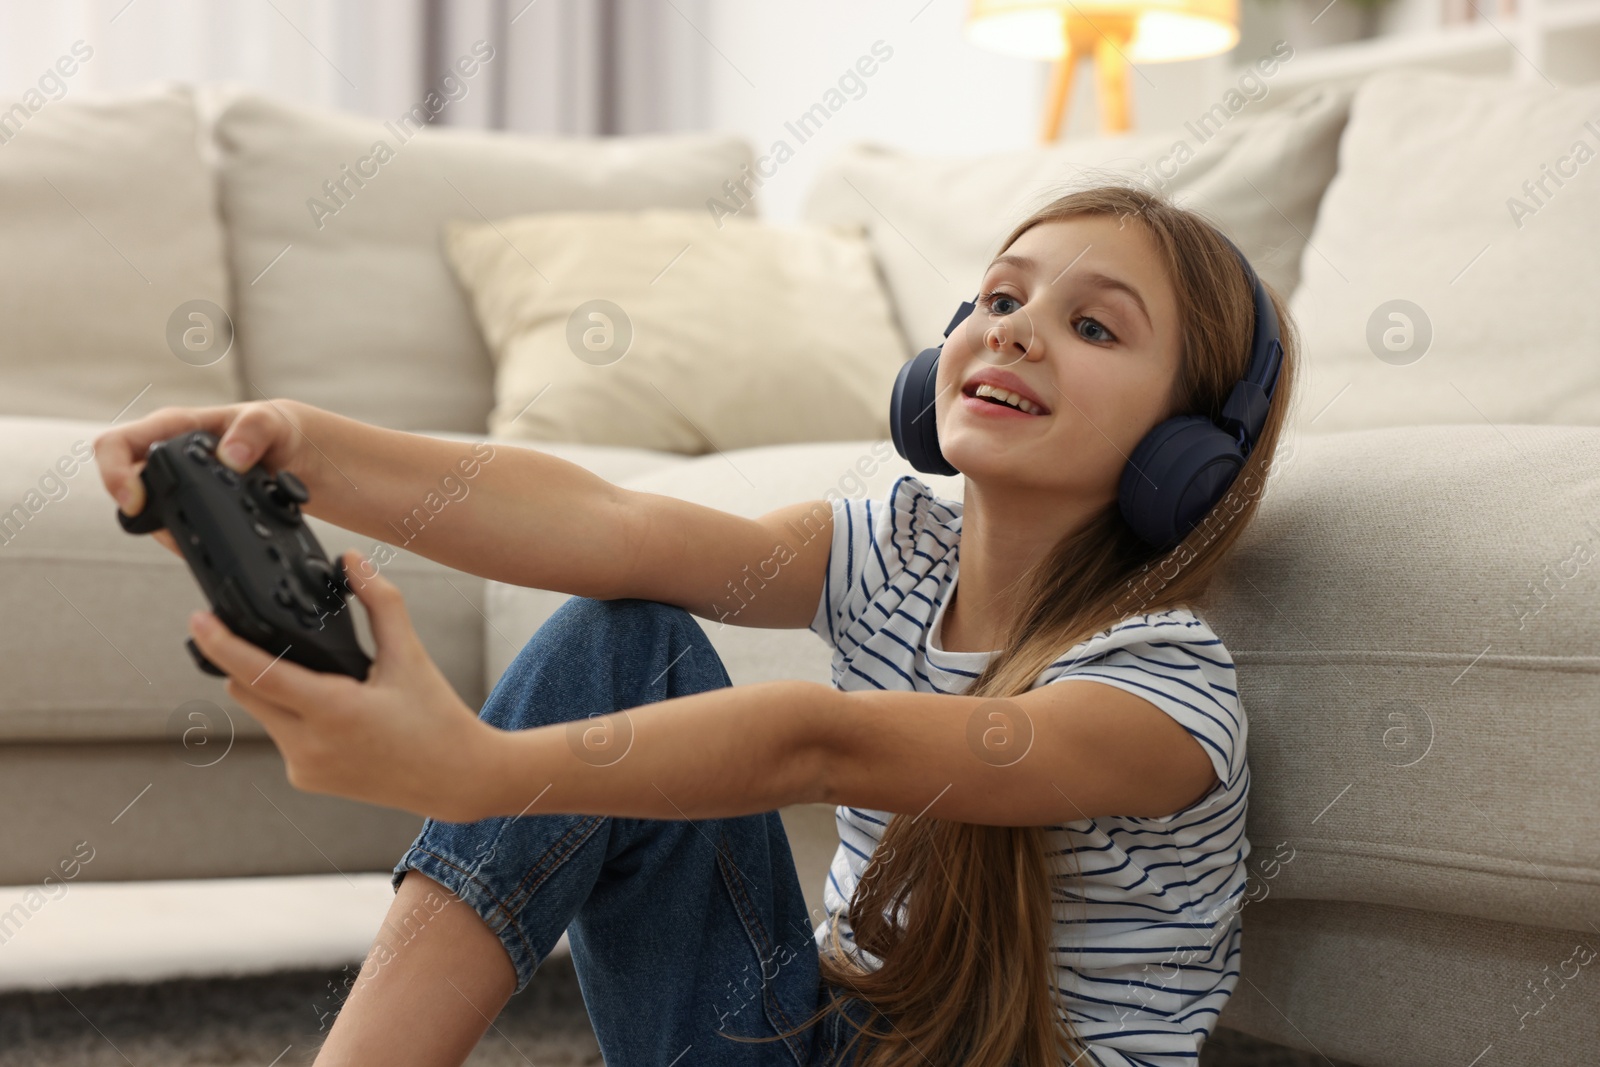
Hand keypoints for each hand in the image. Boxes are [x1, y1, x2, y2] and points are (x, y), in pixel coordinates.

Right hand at [94, 400, 321, 556]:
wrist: (296, 452)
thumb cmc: (277, 428)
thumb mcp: (272, 421)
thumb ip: (253, 430)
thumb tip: (231, 458)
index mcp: (174, 427)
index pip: (117, 445)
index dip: (114, 474)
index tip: (135, 502)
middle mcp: (167, 455)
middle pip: (126, 488)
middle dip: (144, 515)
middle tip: (178, 532)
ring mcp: (178, 482)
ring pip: (150, 514)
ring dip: (171, 533)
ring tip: (205, 539)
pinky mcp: (193, 505)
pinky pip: (176, 526)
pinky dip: (189, 539)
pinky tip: (211, 542)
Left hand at [186, 549, 499, 822]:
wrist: (457, 779)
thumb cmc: (437, 719)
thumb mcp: (410, 656)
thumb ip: (380, 603)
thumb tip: (352, 560)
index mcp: (334, 711)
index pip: (259, 674)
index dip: (222, 644)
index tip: (199, 620)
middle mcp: (310, 746)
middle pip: (248, 691)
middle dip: (250, 661)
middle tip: (269, 636)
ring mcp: (304, 767)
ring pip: (262, 714)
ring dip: (272, 689)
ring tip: (319, 675)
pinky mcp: (306, 779)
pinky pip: (280, 736)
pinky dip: (291, 715)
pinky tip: (328, 709)